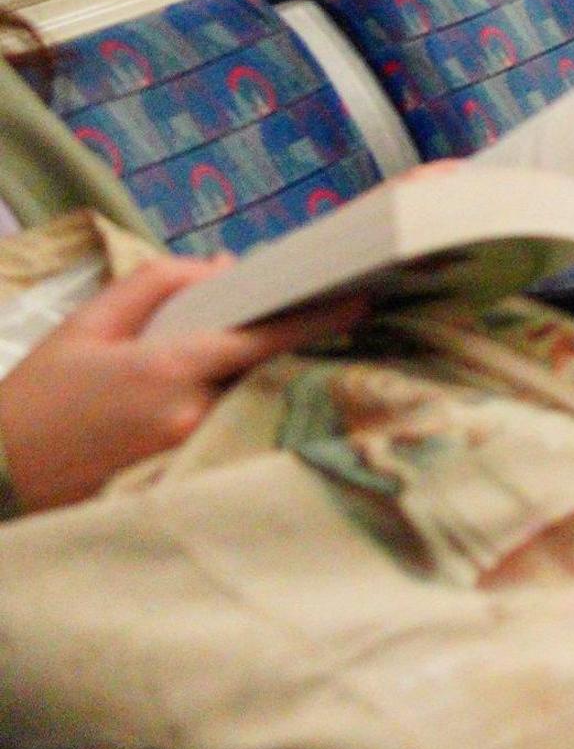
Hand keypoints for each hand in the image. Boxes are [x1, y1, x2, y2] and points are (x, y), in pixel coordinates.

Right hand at [0, 259, 362, 514]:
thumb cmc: (36, 399)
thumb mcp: (86, 325)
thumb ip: (155, 284)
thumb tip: (222, 266)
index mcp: (166, 368)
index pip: (261, 338)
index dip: (315, 319)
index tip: (362, 301)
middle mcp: (190, 414)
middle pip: (267, 374)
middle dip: (295, 349)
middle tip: (336, 323)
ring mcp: (190, 455)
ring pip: (251, 406)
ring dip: (274, 383)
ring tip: (301, 358)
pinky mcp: (182, 482)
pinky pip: (231, 439)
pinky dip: (246, 416)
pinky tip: (259, 401)